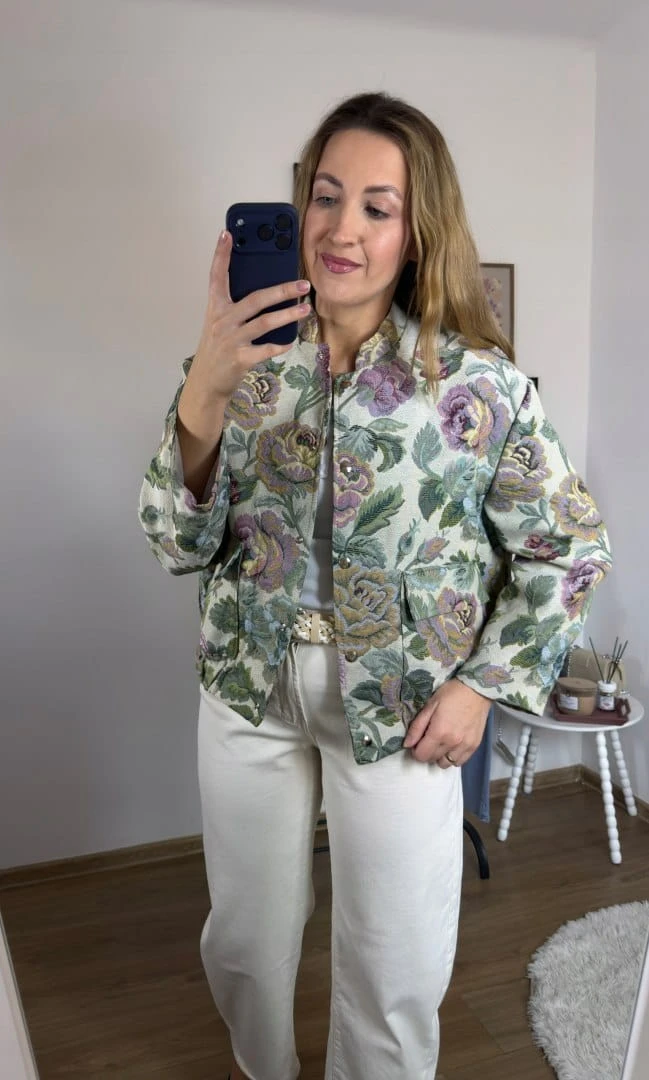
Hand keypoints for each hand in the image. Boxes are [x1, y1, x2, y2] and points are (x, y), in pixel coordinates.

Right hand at [189, 229, 311, 402]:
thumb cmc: (218, 349)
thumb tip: (265, 291)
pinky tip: (290, 341)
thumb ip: (236, 307)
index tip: (227, 234)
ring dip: (288, 315)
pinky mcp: (240, 358)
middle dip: (282, 290)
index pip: (217, 276)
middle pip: (256, 299)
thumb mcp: (220, 324)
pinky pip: (266, 349)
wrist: (207, 382)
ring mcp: (231, 339)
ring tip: (306, 310)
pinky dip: (280, 345)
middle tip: (303, 285)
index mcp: (216, 308)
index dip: (221, 255)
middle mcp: (222, 320)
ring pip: (265, 323)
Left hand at [403, 679, 490, 767]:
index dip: (415, 751)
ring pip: (446, 764)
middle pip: (432, 760)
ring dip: (439, 756)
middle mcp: (452, 743)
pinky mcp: (474, 746)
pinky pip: (460, 762)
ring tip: (440, 743)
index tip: (417, 742)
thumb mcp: (430, 706)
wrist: (476, 690)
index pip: (421, 755)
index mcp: (438, 732)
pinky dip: (453, 757)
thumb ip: (417, 727)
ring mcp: (464, 746)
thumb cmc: (451, 694)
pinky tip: (451, 746)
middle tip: (428, 739)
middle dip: (426, 752)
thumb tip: (407, 744)